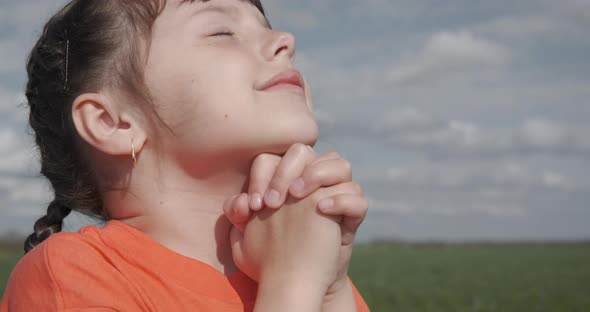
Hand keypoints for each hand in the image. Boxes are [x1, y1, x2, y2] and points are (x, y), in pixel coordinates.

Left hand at [223, 144, 368, 291]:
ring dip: (318, 173)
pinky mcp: (351, 218)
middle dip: (287, 169)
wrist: (295, 285)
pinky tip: (321, 210)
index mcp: (284, 180)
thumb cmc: (270, 257)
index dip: (263, 174)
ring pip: (340, 165)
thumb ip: (237, 215)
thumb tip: (242, 202)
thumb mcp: (243, 239)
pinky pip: (357, 199)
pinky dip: (342, 200)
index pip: (275, 157)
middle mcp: (310, 183)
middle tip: (275, 201)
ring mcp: (333, 197)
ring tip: (299, 195)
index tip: (255, 205)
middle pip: (306, 151)